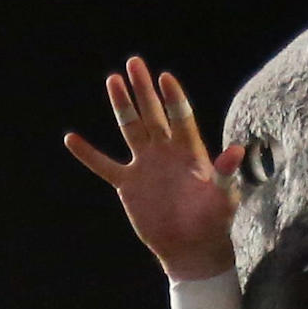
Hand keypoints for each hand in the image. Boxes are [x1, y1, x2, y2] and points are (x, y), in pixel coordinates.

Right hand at [61, 57, 241, 283]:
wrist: (191, 246)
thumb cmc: (213, 220)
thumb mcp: (223, 197)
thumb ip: (226, 173)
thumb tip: (236, 151)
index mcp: (189, 150)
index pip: (180, 117)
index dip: (173, 98)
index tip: (165, 78)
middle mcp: (165, 151)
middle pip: (153, 113)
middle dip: (144, 89)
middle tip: (135, 63)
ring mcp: (145, 165)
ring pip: (130, 128)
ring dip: (122, 105)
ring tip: (113, 80)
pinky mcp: (128, 184)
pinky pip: (104, 165)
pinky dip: (88, 154)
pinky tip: (71, 139)